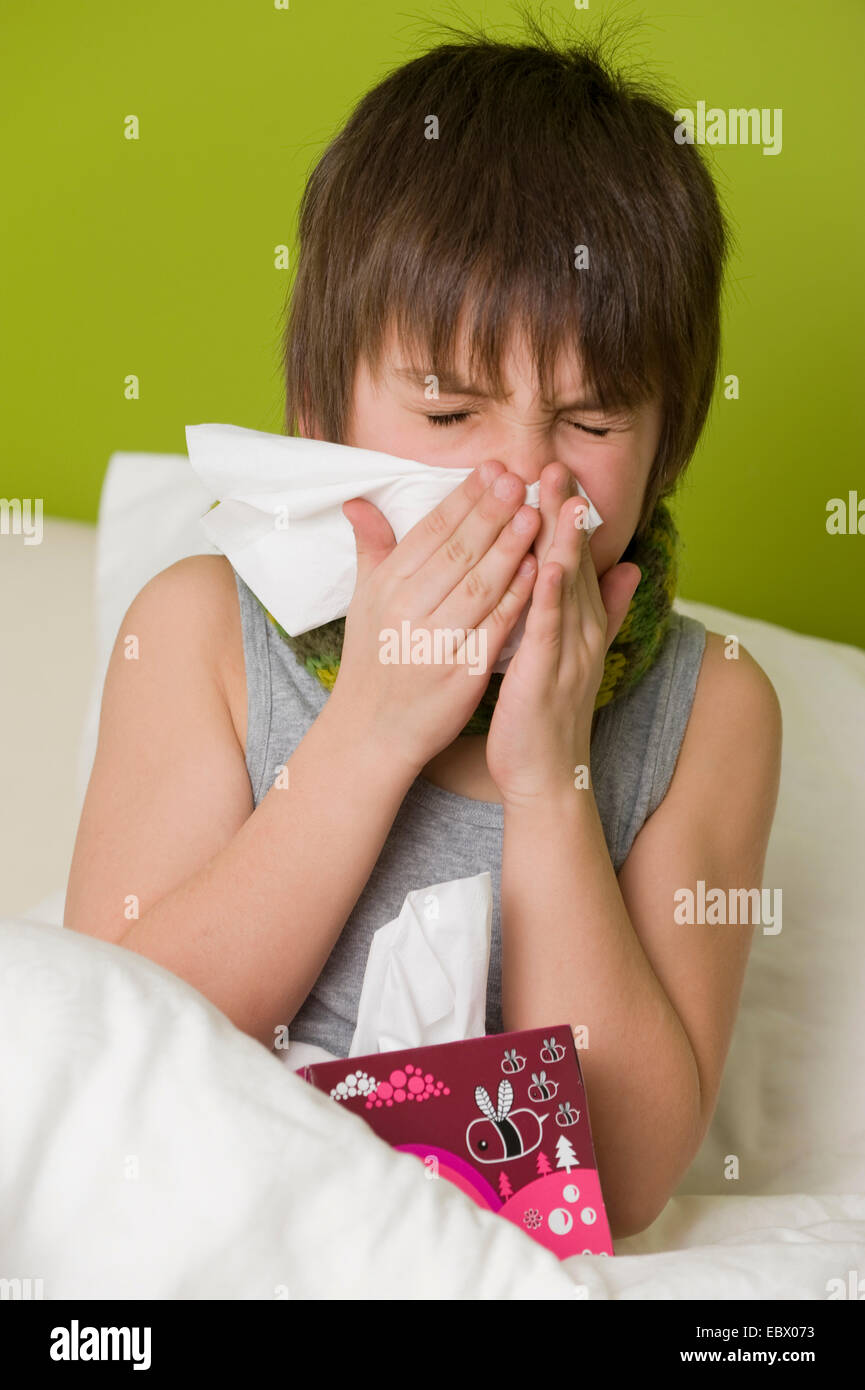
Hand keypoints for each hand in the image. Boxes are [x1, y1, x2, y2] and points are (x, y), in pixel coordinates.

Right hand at [331, 461, 541, 773]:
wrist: (371, 731)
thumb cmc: (372, 661)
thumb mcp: (363, 601)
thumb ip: (371, 548)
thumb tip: (359, 500)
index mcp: (386, 586)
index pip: (430, 531)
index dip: (464, 497)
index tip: (493, 468)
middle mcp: (406, 610)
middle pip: (456, 551)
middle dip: (491, 512)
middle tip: (521, 478)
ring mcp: (433, 642)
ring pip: (478, 585)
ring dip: (510, 548)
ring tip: (536, 515)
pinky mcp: (459, 672)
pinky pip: (494, 628)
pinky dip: (516, 598)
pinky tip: (538, 572)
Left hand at [485, 462, 640, 806]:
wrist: (546, 777)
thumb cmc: (548, 715)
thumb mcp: (577, 654)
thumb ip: (604, 611)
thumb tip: (629, 568)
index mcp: (585, 625)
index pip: (578, 560)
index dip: (570, 517)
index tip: (558, 473)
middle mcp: (584, 633)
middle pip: (577, 563)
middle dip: (566, 514)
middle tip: (556, 465)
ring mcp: (570, 652)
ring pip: (568, 588)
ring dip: (564, 541)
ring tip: (558, 498)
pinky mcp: (548, 675)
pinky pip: (550, 629)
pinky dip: (550, 596)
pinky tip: (546, 565)